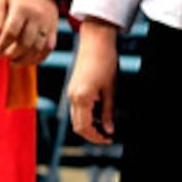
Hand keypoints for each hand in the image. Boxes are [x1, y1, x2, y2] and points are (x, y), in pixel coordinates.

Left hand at [0, 0, 58, 64]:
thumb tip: (1, 36)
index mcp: (22, 8)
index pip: (11, 32)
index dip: (1, 46)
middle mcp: (37, 16)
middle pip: (25, 43)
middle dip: (13, 54)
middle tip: (5, 57)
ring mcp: (47, 24)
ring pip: (37, 49)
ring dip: (24, 59)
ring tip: (14, 62)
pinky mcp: (54, 29)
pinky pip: (48, 49)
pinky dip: (38, 58)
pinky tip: (28, 61)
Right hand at [68, 17, 118, 143]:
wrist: (96, 42)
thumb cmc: (105, 62)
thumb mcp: (111, 90)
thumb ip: (108, 112)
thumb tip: (109, 130)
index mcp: (81, 98)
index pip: (85, 128)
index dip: (97, 138)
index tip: (109, 139)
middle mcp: (72, 96)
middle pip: (78, 126)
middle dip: (91, 135)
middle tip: (107, 136)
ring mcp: (71, 91)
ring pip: (76, 118)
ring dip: (88, 125)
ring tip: (105, 125)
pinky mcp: (73, 87)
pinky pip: (76, 107)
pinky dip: (85, 115)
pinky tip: (98, 113)